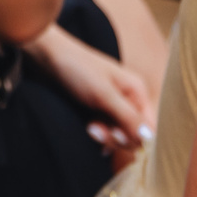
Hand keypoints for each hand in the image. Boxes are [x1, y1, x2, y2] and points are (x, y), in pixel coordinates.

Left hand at [27, 23, 153, 159]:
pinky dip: (97, 134)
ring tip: (89, 127)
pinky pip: (104, 131)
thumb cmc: (77, 69)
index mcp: (137, 91)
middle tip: (95, 129)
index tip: (117, 136)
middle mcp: (128, 100)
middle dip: (116, 138)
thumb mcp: (104, 95)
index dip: (137, 138)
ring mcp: (112, 106)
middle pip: (133, 134)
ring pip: (117, 135)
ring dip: (104, 137)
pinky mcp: (96, 111)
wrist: (46, 57)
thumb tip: (149, 139)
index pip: (149, 127)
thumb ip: (128, 117)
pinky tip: (88, 130)